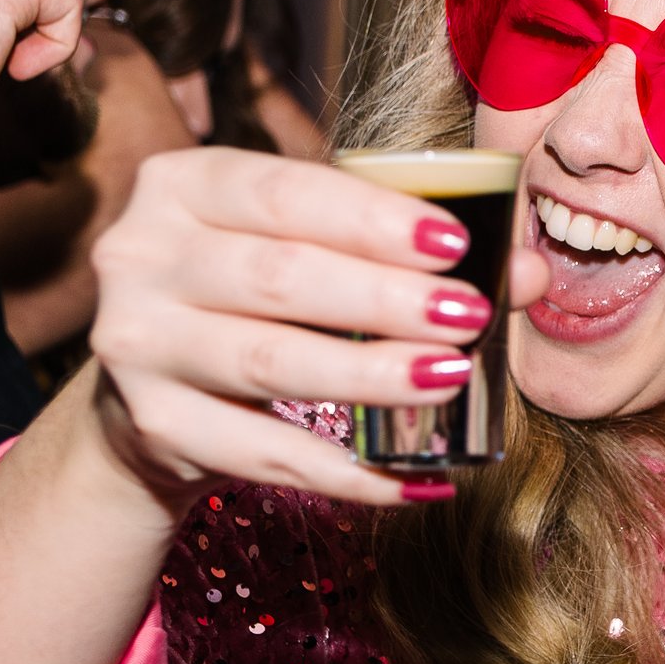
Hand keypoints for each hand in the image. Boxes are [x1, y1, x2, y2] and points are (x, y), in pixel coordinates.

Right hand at [84, 147, 548, 510]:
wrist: (150, 395)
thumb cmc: (252, 299)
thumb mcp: (308, 250)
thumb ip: (405, 249)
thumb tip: (529, 269)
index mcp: (182, 184)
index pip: (284, 192)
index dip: (372, 220)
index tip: (455, 245)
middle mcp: (140, 255)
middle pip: (278, 276)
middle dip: (383, 299)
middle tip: (468, 316)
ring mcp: (135, 344)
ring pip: (269, 362)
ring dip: (369, 376)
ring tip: (450, 378)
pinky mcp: (154, 425)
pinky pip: (264, 453)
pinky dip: (346, 471)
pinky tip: (413, 478)